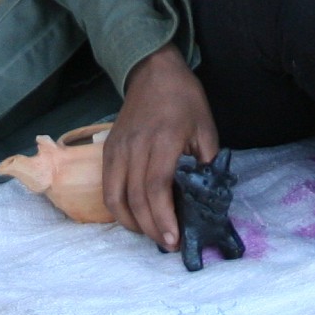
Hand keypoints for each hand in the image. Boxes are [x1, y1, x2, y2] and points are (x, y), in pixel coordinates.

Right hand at [103, 45, 217, 250]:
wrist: (153, 71)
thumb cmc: (184, 100)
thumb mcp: (206, 128)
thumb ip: (205, 164)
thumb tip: (203, 198)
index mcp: (162, 140)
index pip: (156, 187)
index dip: (163, 217)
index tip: (174, 239)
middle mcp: (135, 146)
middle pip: (135, 198)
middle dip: (151, 228)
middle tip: (168, 243)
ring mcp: (117, 148)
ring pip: (115, 197)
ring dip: (131, 223)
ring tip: (151, 233)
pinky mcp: (107, 150)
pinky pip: (108, 187)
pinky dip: (118, 208)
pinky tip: (134, 217)